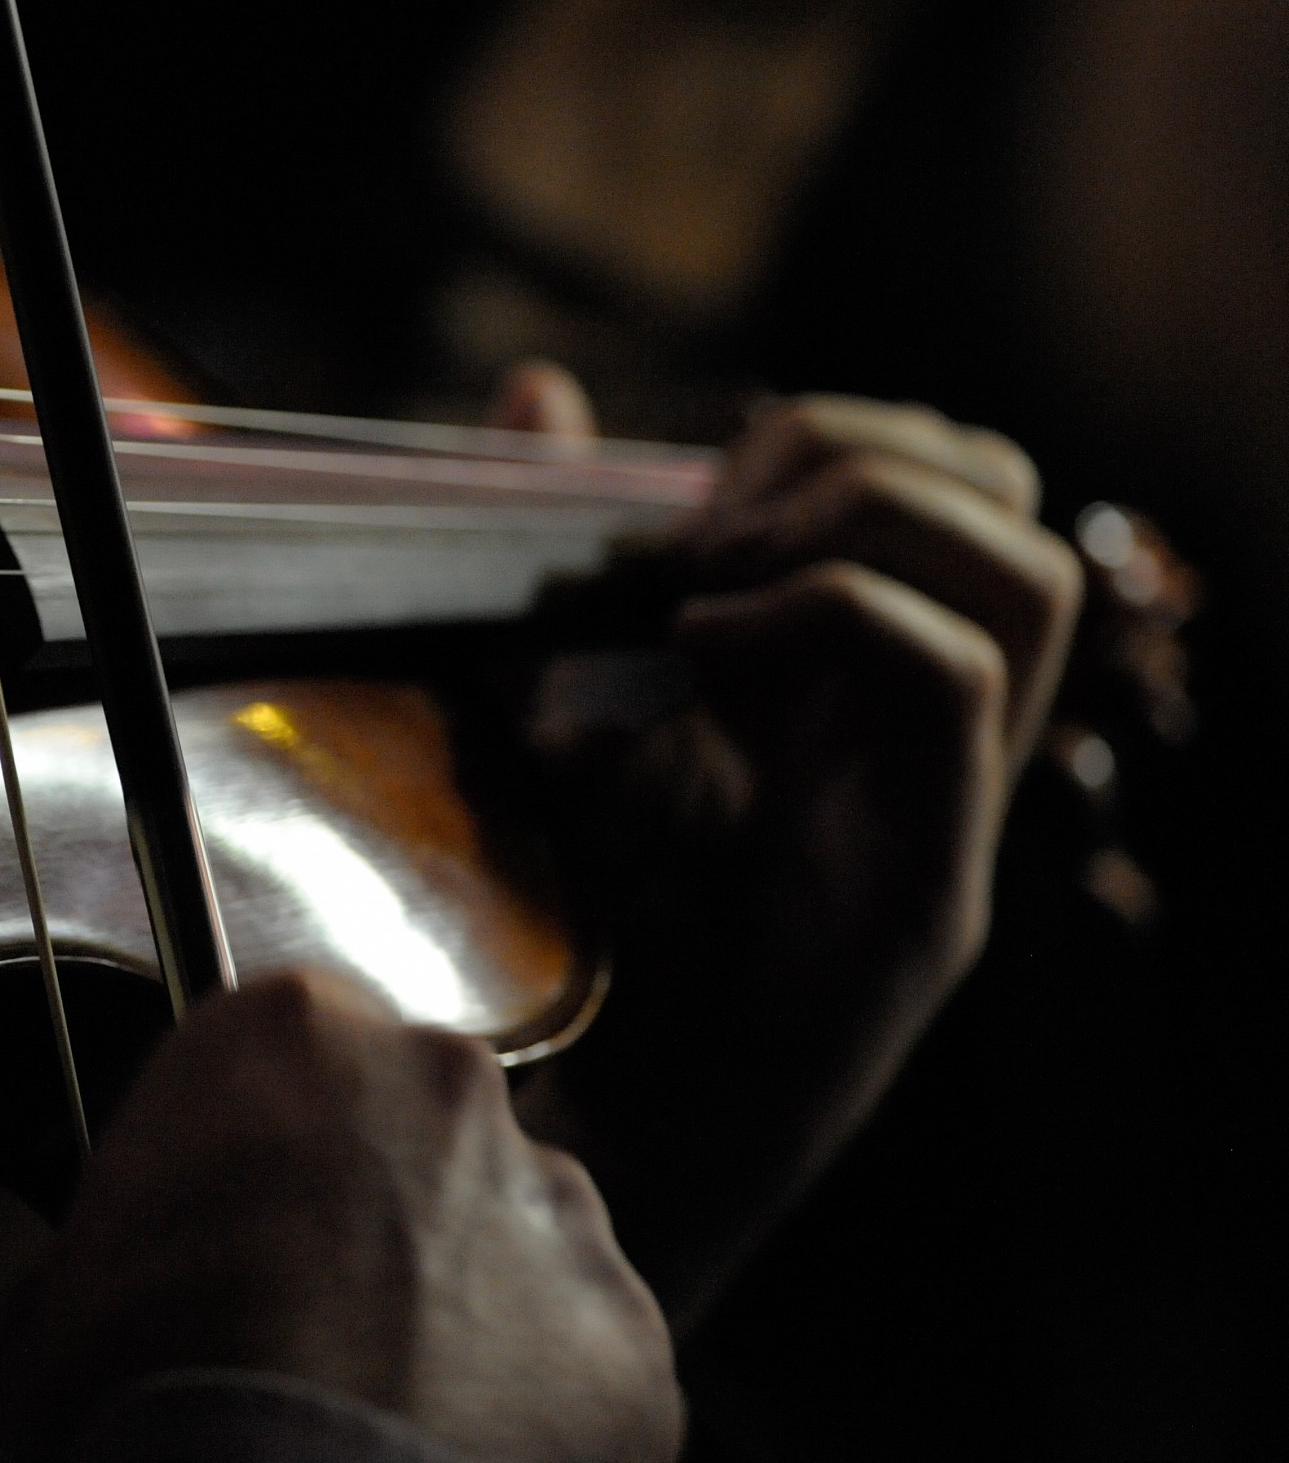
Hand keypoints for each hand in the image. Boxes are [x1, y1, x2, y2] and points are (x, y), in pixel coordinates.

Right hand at [0, 970, 681, 1462]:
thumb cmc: (155, 1400)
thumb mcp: (55, 1291)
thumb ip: (109, 1236)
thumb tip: (98, 1284)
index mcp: (294, 1032)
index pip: (289, 1037)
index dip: (258, 1128)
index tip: (237, 1199)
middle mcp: (441, 1086)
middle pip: (412, 1118)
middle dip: (372, 1197)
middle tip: (305, 1305)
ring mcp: (550, 1203)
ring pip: (507, 1227)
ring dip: (459, 1290)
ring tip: (383, 1392)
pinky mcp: (624, 1328)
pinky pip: (577, 1348)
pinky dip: (532, 1393)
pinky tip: (449, 1445)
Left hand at [514, 393, 1082, 1322]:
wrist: (569, 1165)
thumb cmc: (556, 947)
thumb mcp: (550, 704)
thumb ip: (562, 555)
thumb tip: (537, 396)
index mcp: (850, 695)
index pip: (956, 488)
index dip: (839, 440)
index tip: (693, 508)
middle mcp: (925, 751)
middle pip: (1012, 506)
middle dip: (857, 460)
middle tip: (707, 546)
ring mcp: (935, 821)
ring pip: (1024, 579)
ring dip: (855, 532)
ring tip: (707, 601)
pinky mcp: (916, 899)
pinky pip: (954, 683)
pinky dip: (824, 620)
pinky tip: (694, 663)